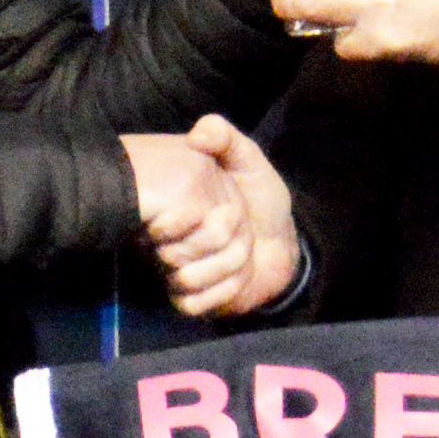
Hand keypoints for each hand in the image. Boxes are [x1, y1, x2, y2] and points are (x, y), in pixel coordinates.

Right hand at [122, 119, 306, 321]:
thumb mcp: (248, 159)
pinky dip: (223, 292)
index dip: (196, 218)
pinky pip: (191, 304)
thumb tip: (198, 133)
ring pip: (184, 279)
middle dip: (222, 243)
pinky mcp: (189, 298)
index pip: (158, 221)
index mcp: (169, 204)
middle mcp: (162, 237)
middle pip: (172, 254)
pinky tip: (238, 279)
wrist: (280, 241)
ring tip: (242, 254)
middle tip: (241, 231)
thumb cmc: (259, 197)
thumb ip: (224, 138)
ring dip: (227, 267)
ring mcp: (172, 269)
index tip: (227, 206)